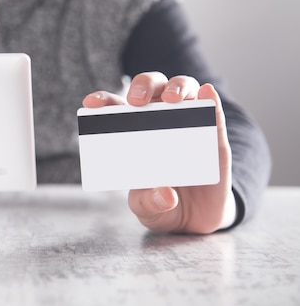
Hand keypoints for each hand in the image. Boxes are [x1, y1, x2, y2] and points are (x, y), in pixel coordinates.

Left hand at [82, 72, 234, 233]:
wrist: (197, 219)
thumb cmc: (162, 205)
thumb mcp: (147, 208)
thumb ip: (148, 203)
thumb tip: (165, 195)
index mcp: (133, 133)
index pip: (116, 108)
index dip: (104, 101)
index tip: (91, 103)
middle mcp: (160, 121)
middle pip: (152, 88)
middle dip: (142, 86)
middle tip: (136, 101)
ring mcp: (189, 125)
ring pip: (184, 90)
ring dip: (177, 87)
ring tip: (172, 99)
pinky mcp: (215, 137)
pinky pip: (213, 113)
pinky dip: (211, 101)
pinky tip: (207, 94)